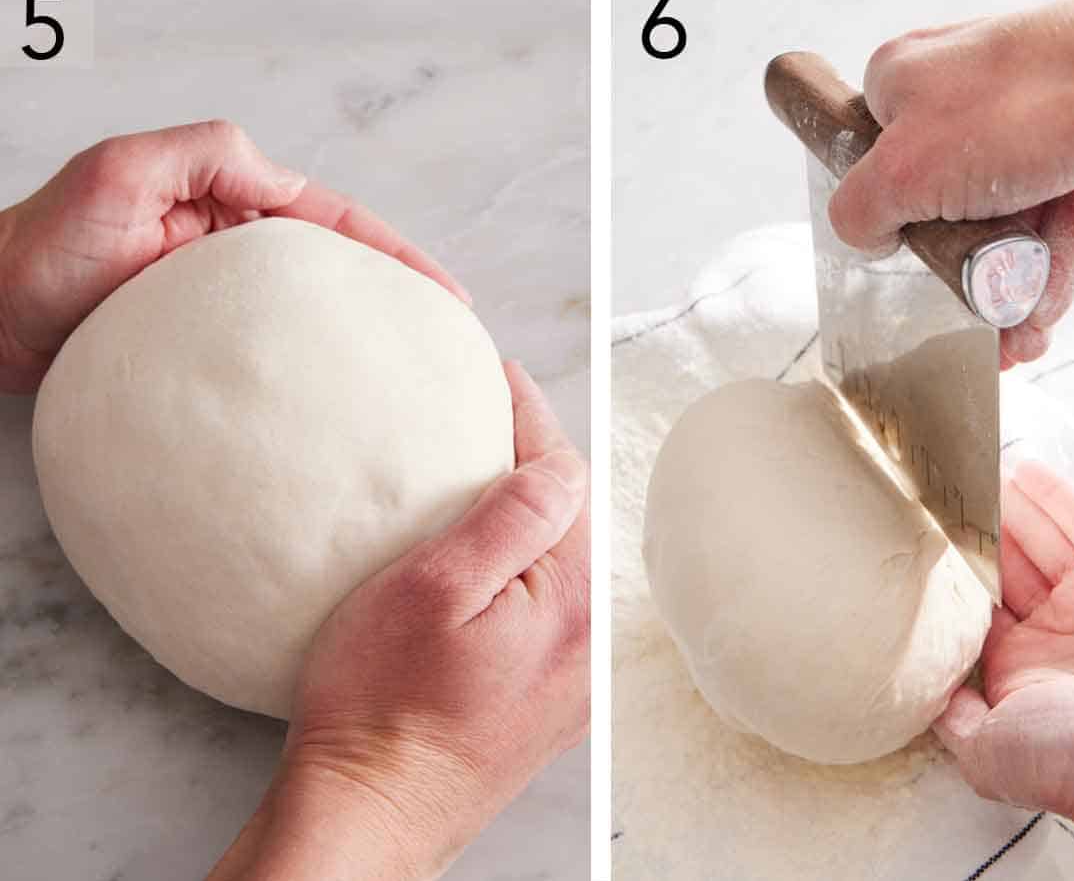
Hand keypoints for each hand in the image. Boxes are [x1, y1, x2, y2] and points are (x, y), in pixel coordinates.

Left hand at [0, 120, 466, 393]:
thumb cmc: (42, 246)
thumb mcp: (121, 172)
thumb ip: (205, 153)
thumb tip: (286, 180)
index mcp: (232, 204)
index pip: (336, 224)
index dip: (398, 259)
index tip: (446, 298)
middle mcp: (236, 253)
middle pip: (339, 273)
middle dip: (398, 301)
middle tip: (450, 345)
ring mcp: (223, 308)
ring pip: (313, 322)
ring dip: (364, 346)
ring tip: (415, 381)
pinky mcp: (205, 352)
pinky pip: (274, 363)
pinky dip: (314, 383)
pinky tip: (337, 412)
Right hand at [207, 362, 588, 880]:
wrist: (369, 814)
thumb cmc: (380, 707)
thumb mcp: (432, 591)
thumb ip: (511, 519)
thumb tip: (563, 462)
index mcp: (572, 599)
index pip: (562, 474)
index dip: (528, 415)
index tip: (498, 373)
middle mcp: (591, 637)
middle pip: (574, 513)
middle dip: (535, 455)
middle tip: (489, 411)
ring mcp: (577, 673)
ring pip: (565, 555)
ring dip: (530, 507)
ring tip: (486, 467)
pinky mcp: (554, 696)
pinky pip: (554, 599)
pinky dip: (527, 559)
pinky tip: (492, 550)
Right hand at [827, 0, 1073, 366]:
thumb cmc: (1030, 102)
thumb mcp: (900, 170)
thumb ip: (858, 211)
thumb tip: (862, 236)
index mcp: (905, 80)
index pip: (869, 149)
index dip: (881, 204)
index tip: (894, 248)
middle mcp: (965, 97)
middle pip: (938, 203)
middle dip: (952, 268)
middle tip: (957, 310)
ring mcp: (1025, 125)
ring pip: (1000, 226)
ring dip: (1004, 290)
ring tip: (1010, 337)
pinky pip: (1052, 230)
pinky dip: (1047, 275)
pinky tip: (1039, 318)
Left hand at [934, 461, 1073, 880]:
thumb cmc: (1072, 762)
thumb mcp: (986, 752)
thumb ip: (951, 717)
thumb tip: (917, 693)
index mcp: (1021, 668)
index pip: (973, 605)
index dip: (946, 573)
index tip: (912, 540)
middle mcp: (1058, 631)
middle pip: (1004, 563)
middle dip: (972, 530)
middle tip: (935, 493)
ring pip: (1040, 536)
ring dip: (1005, 504)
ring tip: (965, 470)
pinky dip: (1054, 493)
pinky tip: (1020, 468)